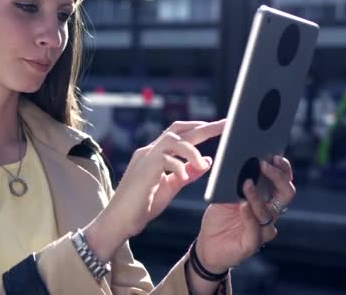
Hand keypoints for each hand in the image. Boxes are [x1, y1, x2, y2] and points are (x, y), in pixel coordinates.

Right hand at [85, 120, 225, 261]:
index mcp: (155, 154)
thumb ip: (187, 173)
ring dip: (191, 149)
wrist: (119, 220)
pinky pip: (165, 158)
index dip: (199, 128)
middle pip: (179, 130)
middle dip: (205, 127)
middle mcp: (149, 151)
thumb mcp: (171, 187)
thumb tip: (206, 161)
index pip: (179, 134)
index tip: (219, 127)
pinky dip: (179, 167)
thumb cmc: (142, 205)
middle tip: (226, 125)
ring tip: (202, 164)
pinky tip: (184, 178)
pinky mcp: (144, 169)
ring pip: (172, 139)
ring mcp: (145, 158)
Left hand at [195, 155, 295, 272]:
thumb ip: (231, 181)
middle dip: (278, 177)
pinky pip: (255, 229)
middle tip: (264, 164)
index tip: (274, 155)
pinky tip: (242, 205)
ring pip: (268, 212)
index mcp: (266, 199)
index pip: (282, 182)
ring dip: (257, 196)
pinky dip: (249, 216)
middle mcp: (269, 213)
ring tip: (246, 183)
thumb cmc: (219, 218)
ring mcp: (262, 229)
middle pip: (285, 194)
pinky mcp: (252, 243)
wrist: (207, 245)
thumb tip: (235, 160)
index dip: (283, 169)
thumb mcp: (223, 195)